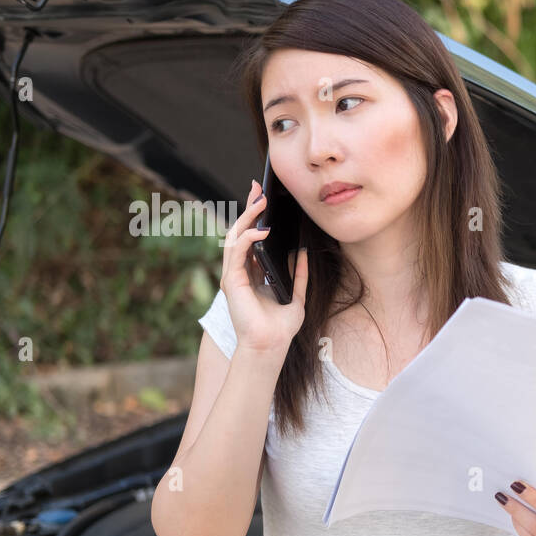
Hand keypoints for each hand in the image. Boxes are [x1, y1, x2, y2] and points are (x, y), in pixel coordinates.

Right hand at [221, 177, 308, 353]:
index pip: (251, 238)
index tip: (264, 197)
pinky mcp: (232, 281)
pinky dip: (248, 237)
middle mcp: (240, 271)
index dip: (256, 217)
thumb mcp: (296, 295)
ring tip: (261, 201)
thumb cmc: (280, 327)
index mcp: (253, 273)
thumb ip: (299, 275)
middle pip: (240, 232)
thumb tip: (304, 252)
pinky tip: (262, 229)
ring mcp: (234, 275)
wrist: (270, 346)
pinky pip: (237, 251)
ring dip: (247, 217)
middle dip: (248, 208)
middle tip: (258, 188)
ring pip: (234, 237)